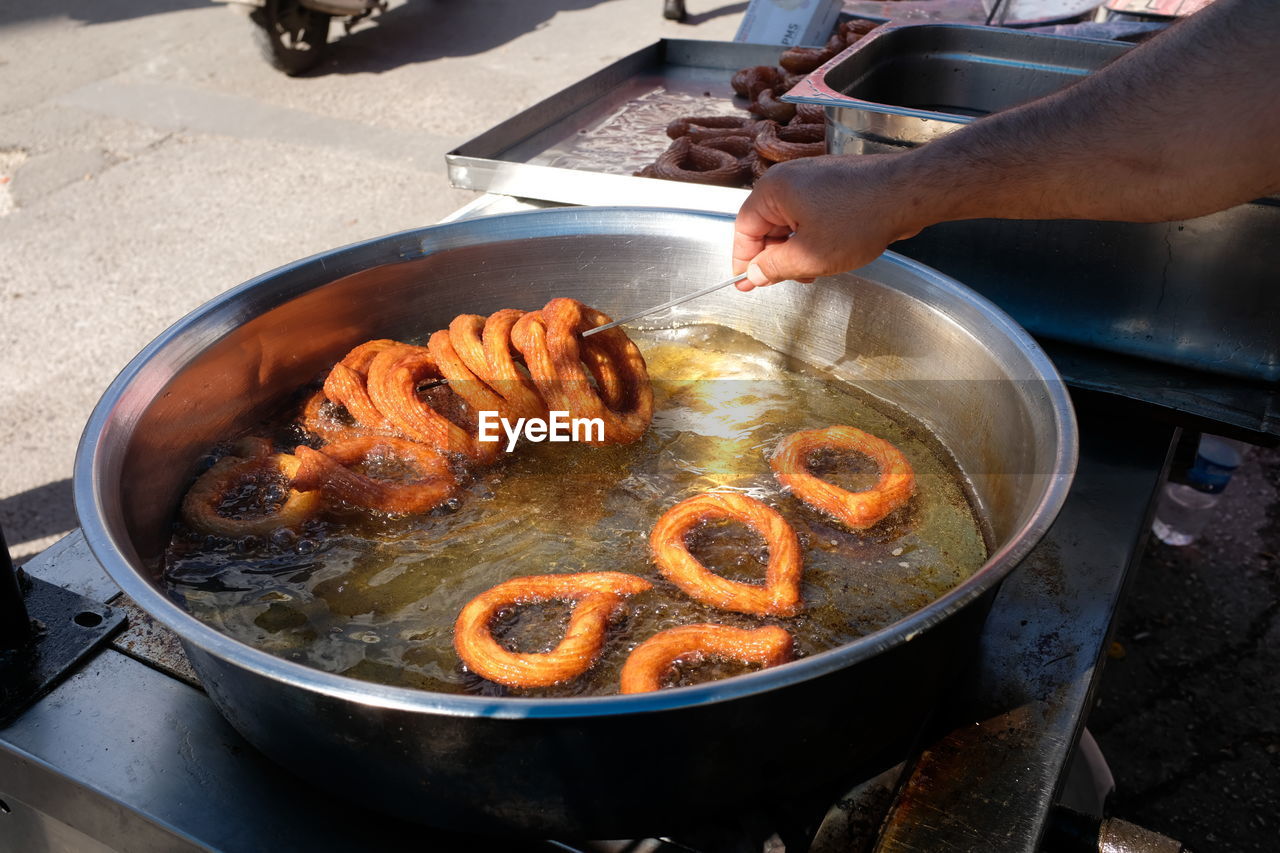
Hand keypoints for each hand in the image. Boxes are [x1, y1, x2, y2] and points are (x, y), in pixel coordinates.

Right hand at [731, 153, 924, 289]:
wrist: (905, 194)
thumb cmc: (859, 220)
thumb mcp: (809, 257)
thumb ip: (775, 268)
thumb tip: (754, 274)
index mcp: (773, 190)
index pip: (743, 228)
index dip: (743, 260)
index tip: (746, 282)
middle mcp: (789, 178)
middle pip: (766, 223)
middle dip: (773, 256)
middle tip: (783, 281)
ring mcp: (813, 177)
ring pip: (789, 221)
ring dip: (794, 249)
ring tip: (812, 271)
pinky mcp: (833, 183)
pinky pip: (810, 213)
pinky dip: (811, 236)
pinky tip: (827, 254)